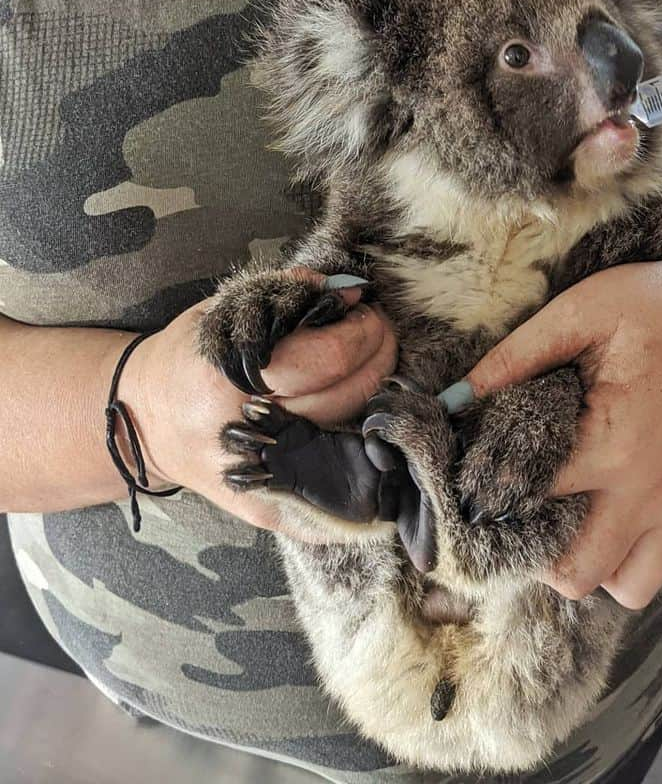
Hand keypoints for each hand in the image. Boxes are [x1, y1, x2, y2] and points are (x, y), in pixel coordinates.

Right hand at [122, 268, 396, 535]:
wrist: (142, 421)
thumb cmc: (189, 358)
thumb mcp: (222, 311)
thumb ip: (281, 294)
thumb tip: (342, 288)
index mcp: (230, 378)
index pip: (328, 359)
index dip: (362, 333)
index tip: (369, 314)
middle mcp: (242, 432)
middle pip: (346, 397)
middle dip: (377, 357)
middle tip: (381, 335)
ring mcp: (254, 477)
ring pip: (345, 438)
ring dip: (373, 399)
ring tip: (372, 369)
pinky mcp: (262, 510)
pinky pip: (328, 497)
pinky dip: (357, 466)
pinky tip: (367, 431)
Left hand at [464, 257, 661, 608]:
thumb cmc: (653, 305)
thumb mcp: (578, 312)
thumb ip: (512, 358)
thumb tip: (453, 400)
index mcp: (613, 446)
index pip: (529, 505)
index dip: (489, 495)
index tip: (471, 479)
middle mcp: (649, 493)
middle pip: (573, 573)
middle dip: (532, 552)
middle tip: (514, 507)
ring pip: (622, 587)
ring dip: (584, 566)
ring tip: (561, 518)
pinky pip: (657, 571)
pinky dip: (626, 564)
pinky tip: (602, 520)